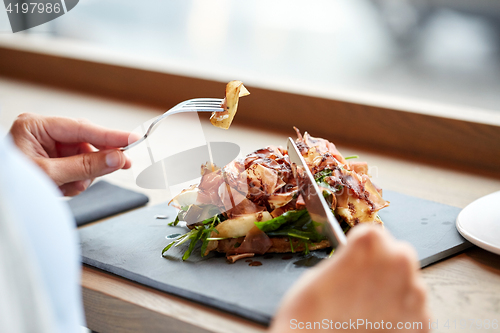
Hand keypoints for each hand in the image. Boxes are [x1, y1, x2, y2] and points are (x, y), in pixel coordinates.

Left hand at [10, 113, 132, 195]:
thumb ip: (85, 166)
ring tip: (70, 186)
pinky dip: (76, 181)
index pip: (81, 128)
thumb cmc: (13, 185)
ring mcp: (48, 148)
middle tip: (123, 164)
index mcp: (35, 126)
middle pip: (85, 142)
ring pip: (84, 158)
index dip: (110, 135)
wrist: (4, 199)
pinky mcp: (54, 161)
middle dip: (96, 160)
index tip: (133, 139)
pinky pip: (78, 168)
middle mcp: (42, 134)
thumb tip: (116, 158)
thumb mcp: (50, 175)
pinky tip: (66, 187)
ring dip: (83, 175)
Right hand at [270, 225, 429, 331]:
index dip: (362, 249)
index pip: (375, 234)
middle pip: (397, 254)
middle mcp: (398, 262)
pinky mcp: (422, 322)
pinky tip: (376, 322)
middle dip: (383, 267)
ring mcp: (414, 293)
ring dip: (393, 290)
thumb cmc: (312, 317)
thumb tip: (353, 262)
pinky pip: (414, 309)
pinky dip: (400, 314)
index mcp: (370, 243)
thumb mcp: (317, 275)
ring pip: (409, 282)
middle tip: (360, 285)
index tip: (356, 258)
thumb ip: (345, 261)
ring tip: (366, 308)